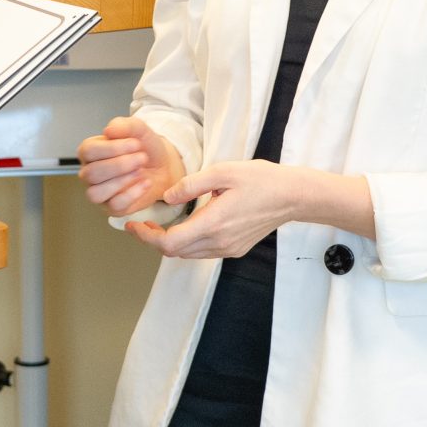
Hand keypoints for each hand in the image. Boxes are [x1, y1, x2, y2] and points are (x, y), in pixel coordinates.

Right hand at [77, 117, 183, 217]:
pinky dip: (132, 194)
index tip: (135, 143)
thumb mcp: (139, 130)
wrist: (163, 166)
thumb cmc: (145, 148)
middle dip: (120, 165)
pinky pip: (114, 205)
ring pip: (96, 193)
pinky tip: (145, 182)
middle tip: (142, 157)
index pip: (88, 151)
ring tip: (141, 171)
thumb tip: (108, 130)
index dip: (111, 148)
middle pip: (92, 173)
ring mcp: (99, 192)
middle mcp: (90, 173)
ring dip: (122, 181)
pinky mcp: (112, 208)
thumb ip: (124, 126)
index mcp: (91, 152)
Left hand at [122, 160, 315, 260]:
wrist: (292, 196)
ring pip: (188, 254)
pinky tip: (184, 226)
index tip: (134, 225)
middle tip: (141, 223)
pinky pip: (202, 252)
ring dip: (170, 243)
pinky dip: (187, 243)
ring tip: (158, 225)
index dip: (146, 237)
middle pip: (175, 252)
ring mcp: (228, 249)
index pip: (170, 243)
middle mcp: (219, 242)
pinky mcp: (234, 249)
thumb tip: (167, 197)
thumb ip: (191, 184)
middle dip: (153, 240)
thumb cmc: (260, 179)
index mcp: (214, 223)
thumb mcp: (222, 172)